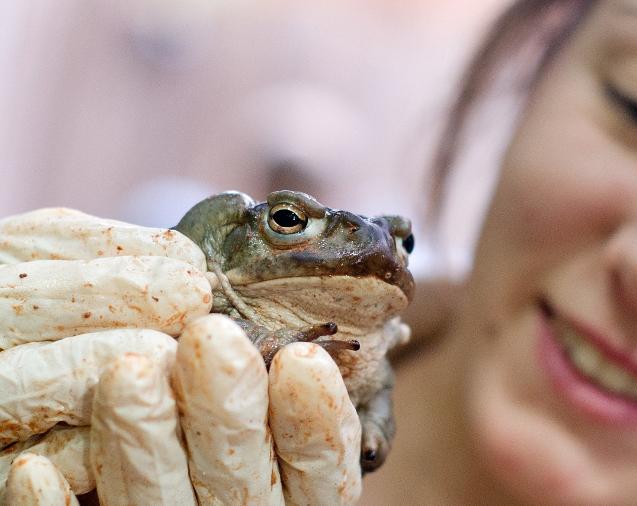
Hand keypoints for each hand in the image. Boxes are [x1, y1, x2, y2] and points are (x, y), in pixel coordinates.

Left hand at [0, 208, 361, 503]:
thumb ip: (275, 401)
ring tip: (128, 372)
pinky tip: (31, 469)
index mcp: (291, 502)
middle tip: (212, 337)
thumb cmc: (233, 464)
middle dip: (229, 411)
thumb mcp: (274, 439)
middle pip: (241, 485)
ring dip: (144, 445)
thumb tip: (275, 331)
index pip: (318, 474)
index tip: (302, 358)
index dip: (315, 422)